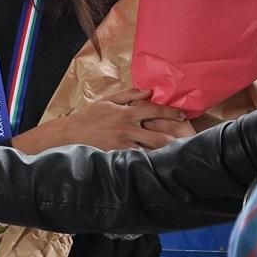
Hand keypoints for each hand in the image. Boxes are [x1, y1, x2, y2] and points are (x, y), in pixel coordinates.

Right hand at [16, 89, 185, 151]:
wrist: (69, 133)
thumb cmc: (88, 116)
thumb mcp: (107, 101)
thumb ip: (129, 95)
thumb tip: (149, 92)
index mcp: (126, 112)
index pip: (154, 110)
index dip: (171, 112)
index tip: (182, 115)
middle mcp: (127, 128)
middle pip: (159, 135)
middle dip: (175, 138)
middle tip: (187, 140)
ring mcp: (122, 143)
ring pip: (151, 150)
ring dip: (165, 152)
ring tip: (179, 154)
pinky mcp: (117, 155)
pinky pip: (138, 159)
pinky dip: (149, 161)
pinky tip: (159, 164)